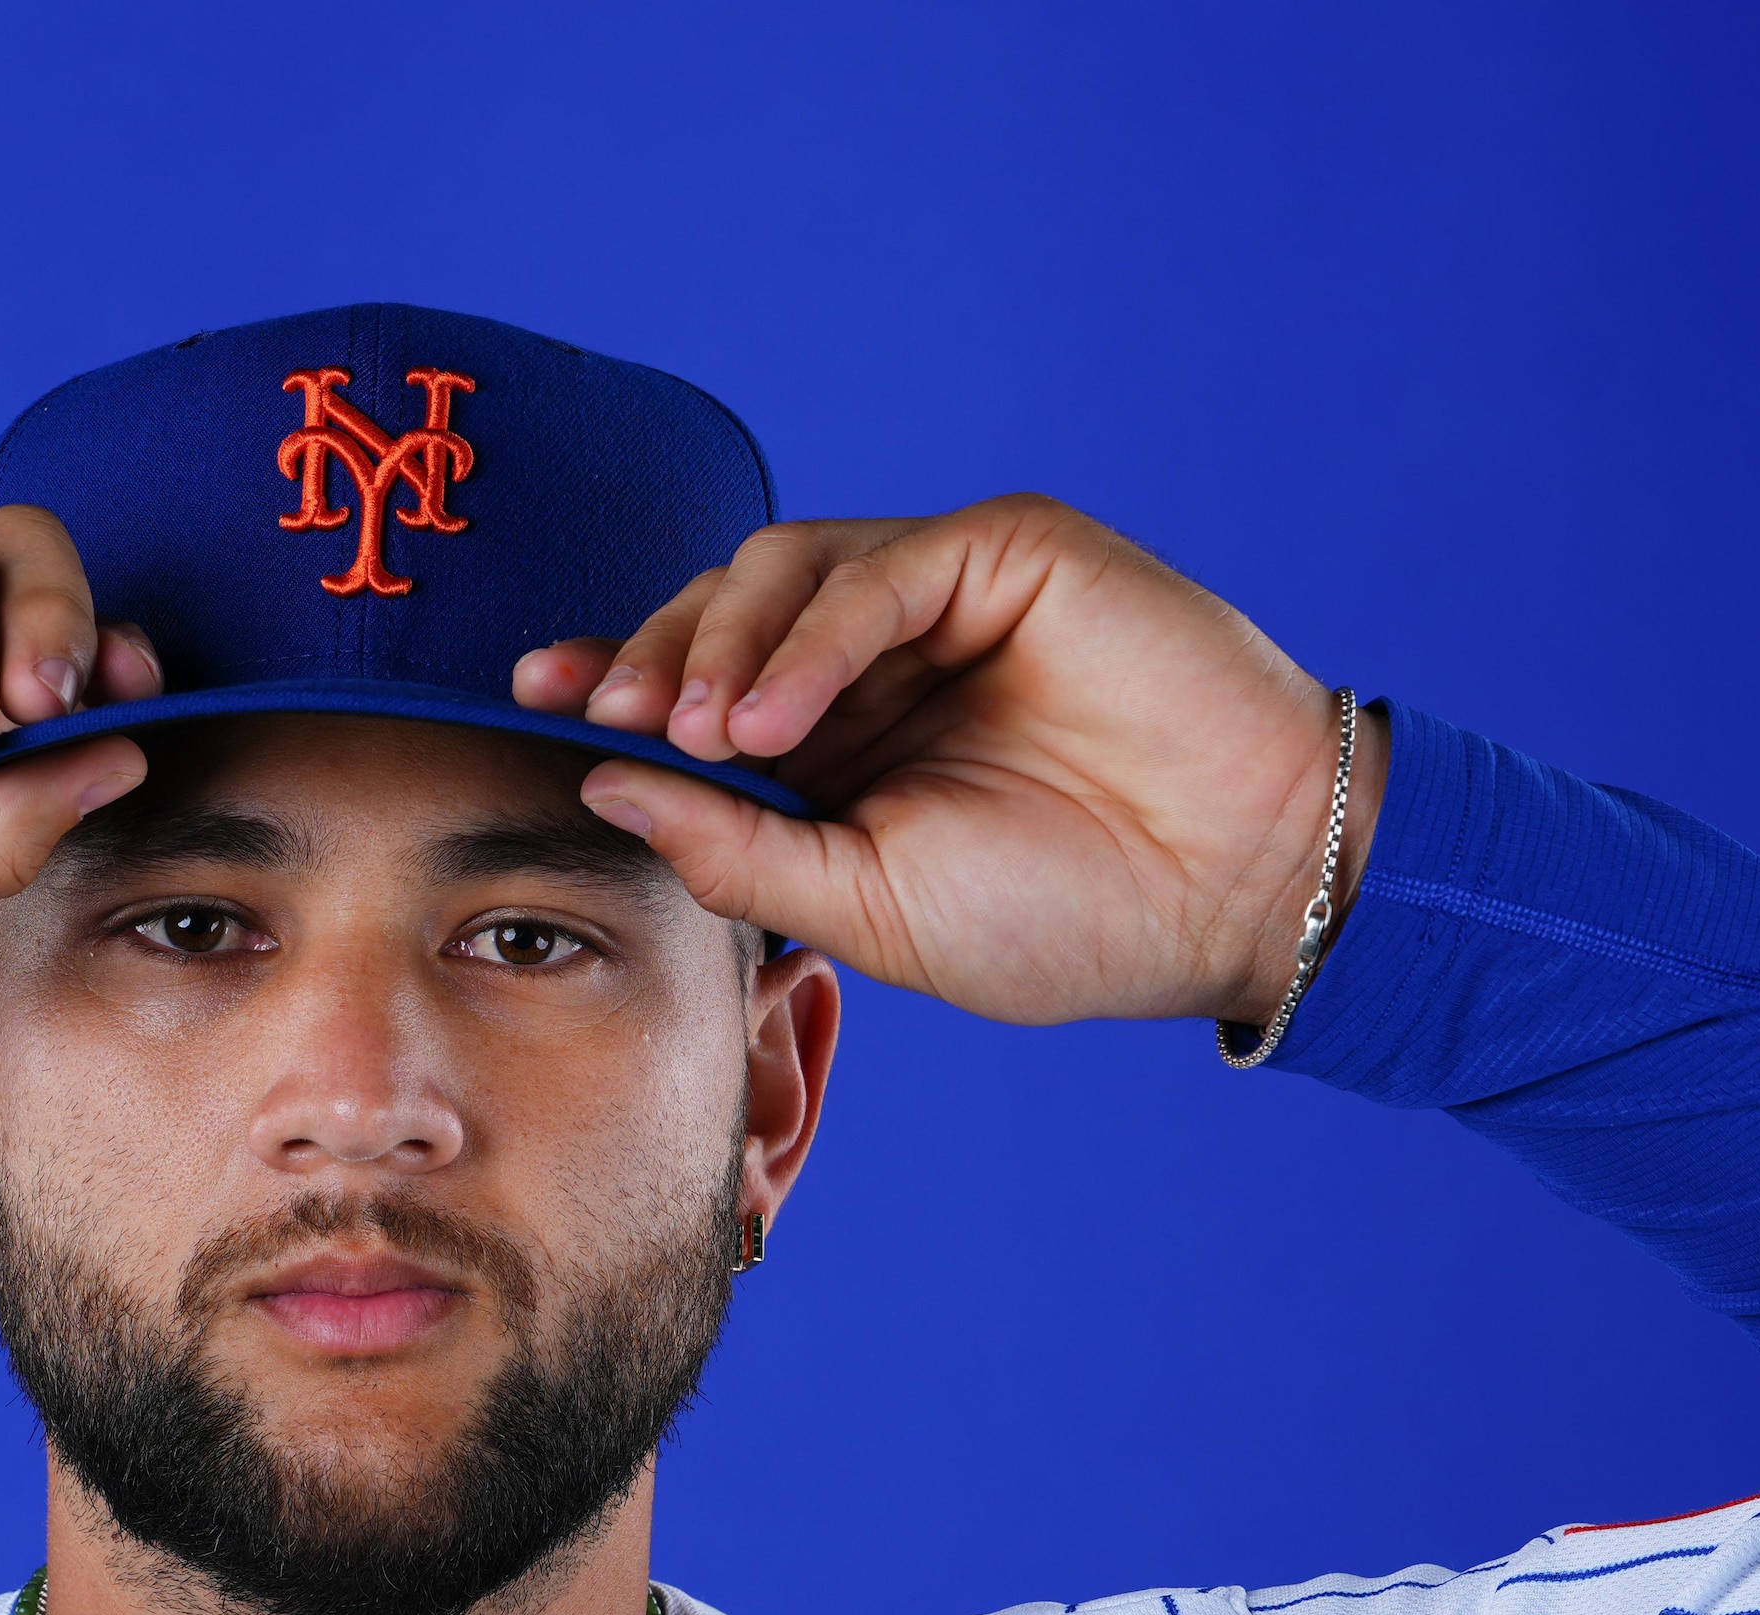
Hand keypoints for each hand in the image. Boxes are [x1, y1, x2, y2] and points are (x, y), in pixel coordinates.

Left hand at [509, 497, 1370, 1028]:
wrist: (1228, 893)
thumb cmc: (1065, 916)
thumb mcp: (862, 906)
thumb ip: (734, 845)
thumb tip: (601, 778)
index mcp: (841, 742)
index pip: (701, 683)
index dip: (615, 675)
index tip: (532, 694)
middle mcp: (881, 659)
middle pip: (720, 610)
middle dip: (648, 652)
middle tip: (604, 711)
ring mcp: (945, 597)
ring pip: (782, 569)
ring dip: (719, 641)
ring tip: (706, 730)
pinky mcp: (1007, 554)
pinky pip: (878, 568)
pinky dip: (811, 634)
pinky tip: (773, 715)